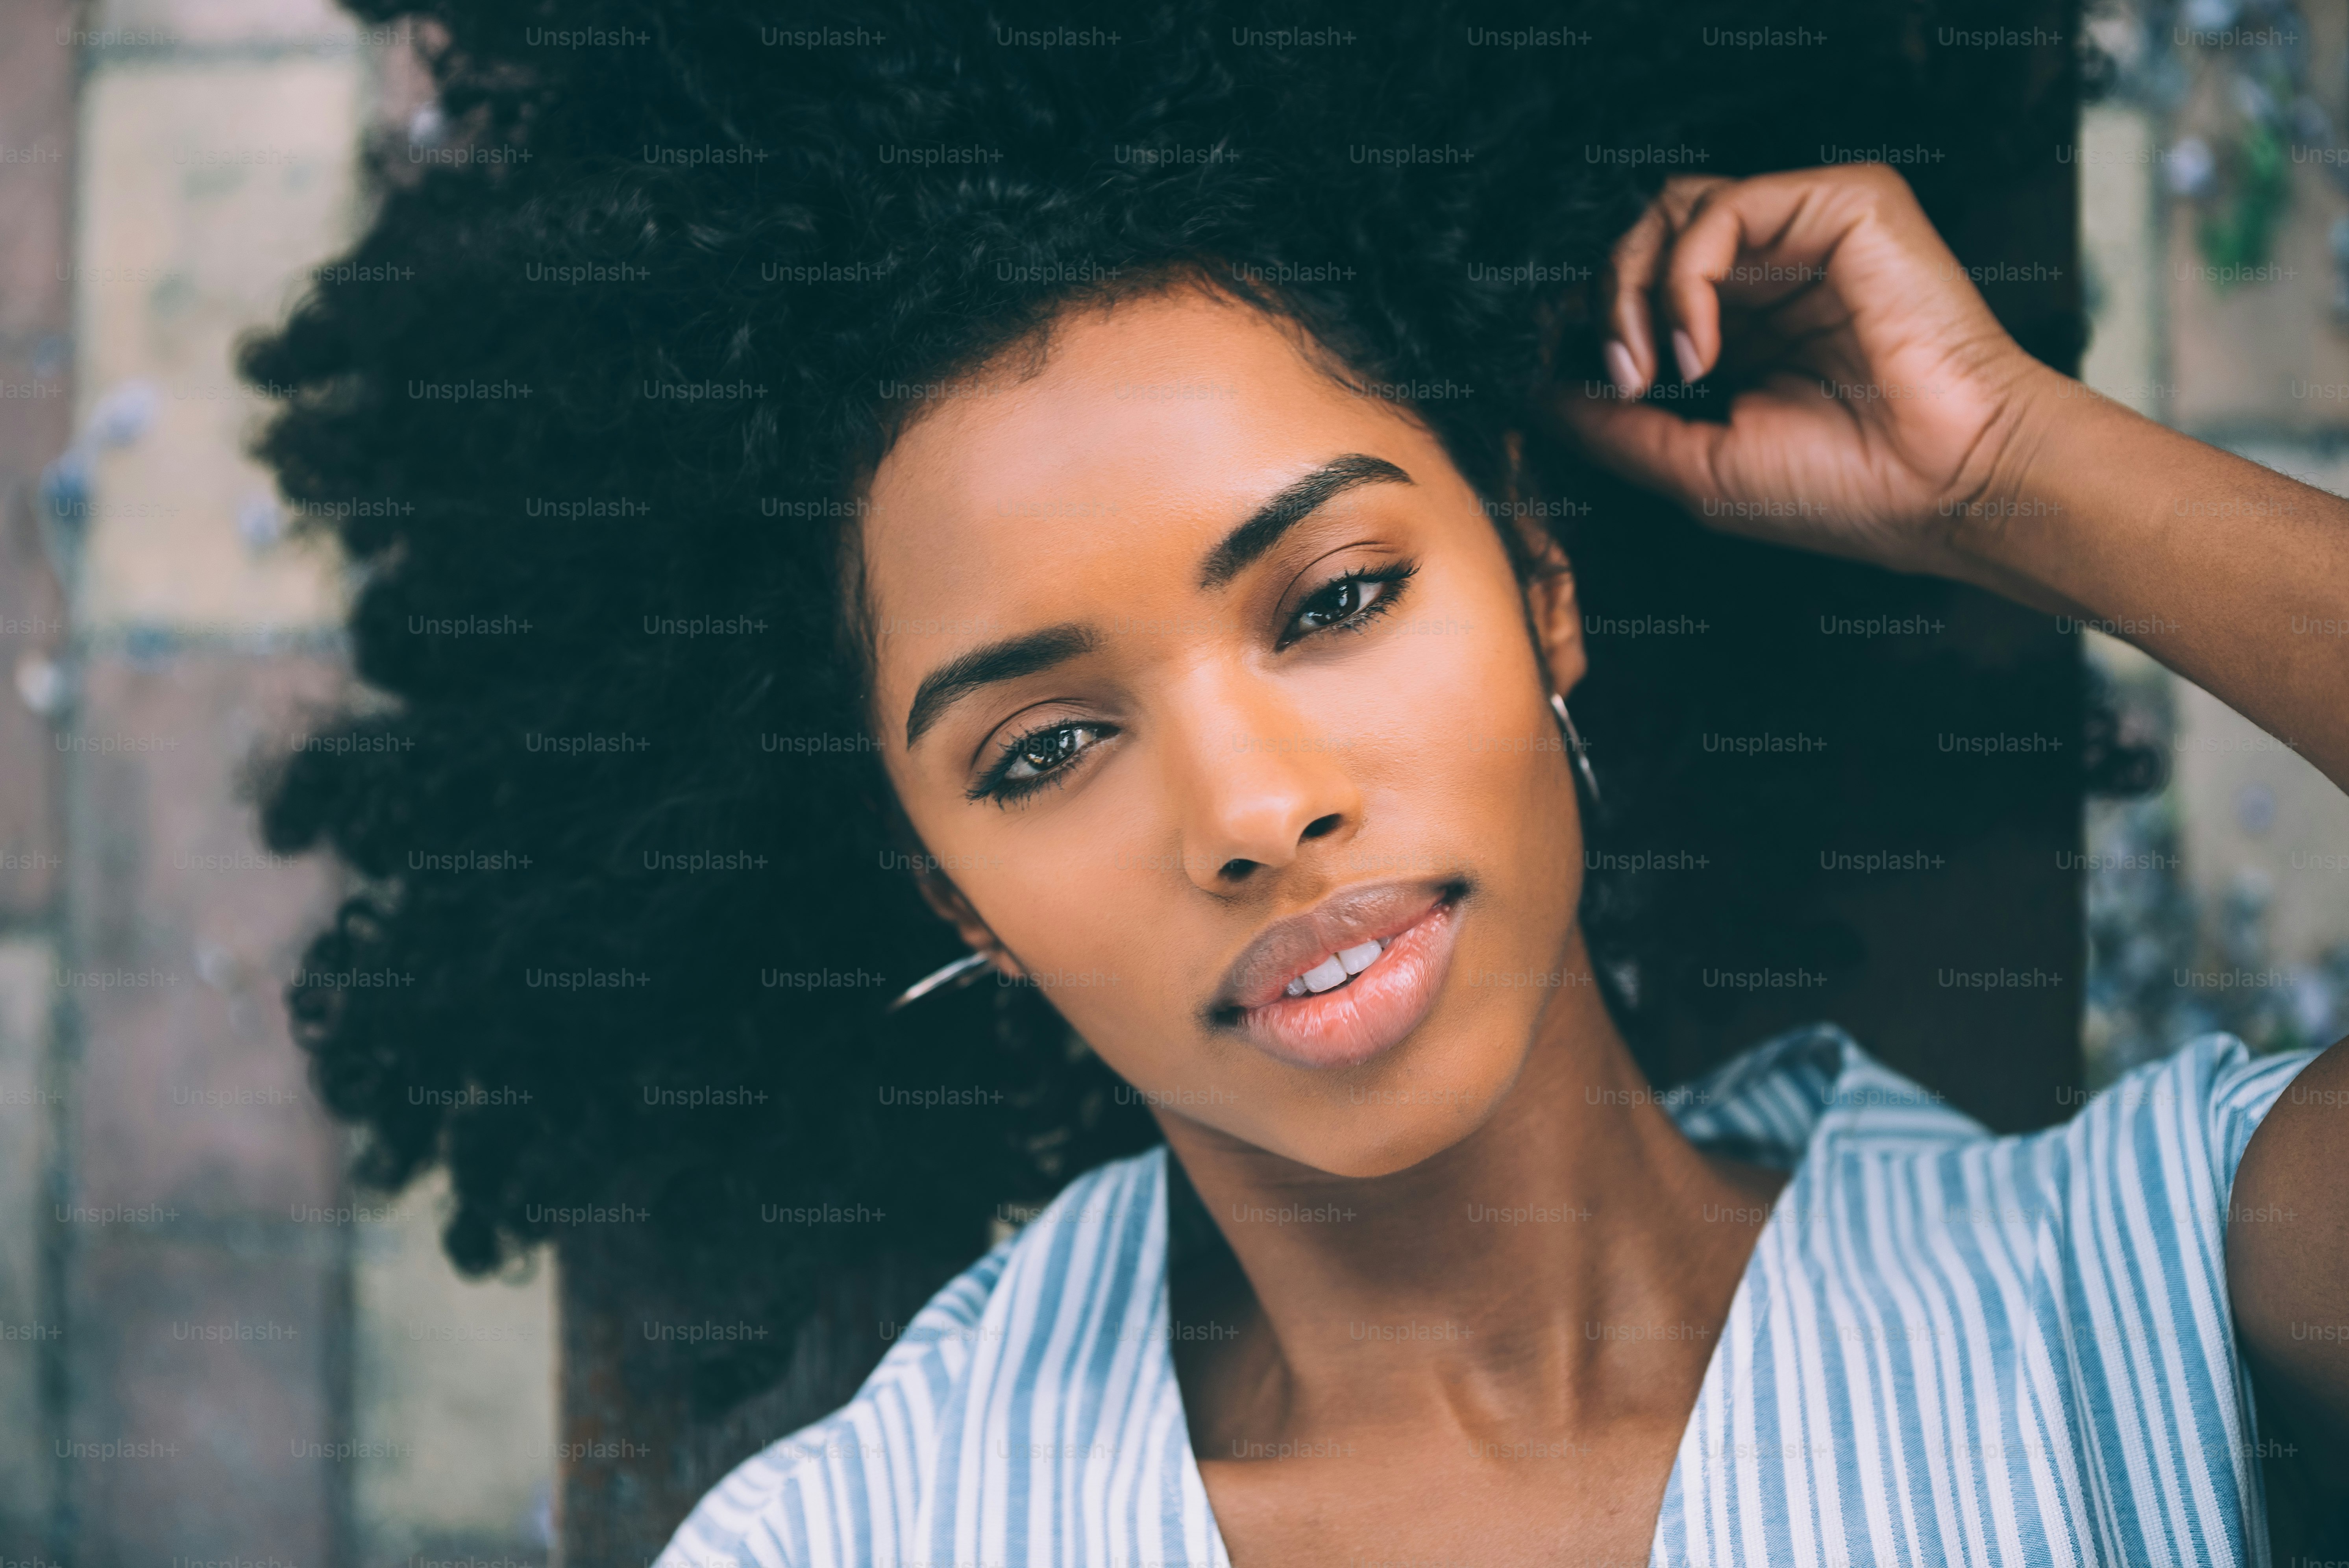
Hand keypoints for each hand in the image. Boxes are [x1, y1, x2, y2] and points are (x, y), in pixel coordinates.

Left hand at [1556, 164, 2061, 580]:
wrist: (1949, 486)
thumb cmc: (1842, 491)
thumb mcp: (1695, 465)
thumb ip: (1612, 424)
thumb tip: (1533, 391)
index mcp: (1740, 329)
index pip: (1637, 284)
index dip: (1586, 318)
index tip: (1553, 372)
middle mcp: (1770, 273)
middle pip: (1642, 235)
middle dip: (1602, 302)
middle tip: (1616, 377)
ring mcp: (1807, 232)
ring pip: (1669, 208)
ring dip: (1632, 288)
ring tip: (1651, 367)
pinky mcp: (1845, 203)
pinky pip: (1723, 206)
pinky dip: (1685, 279)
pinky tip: (1699, 350)